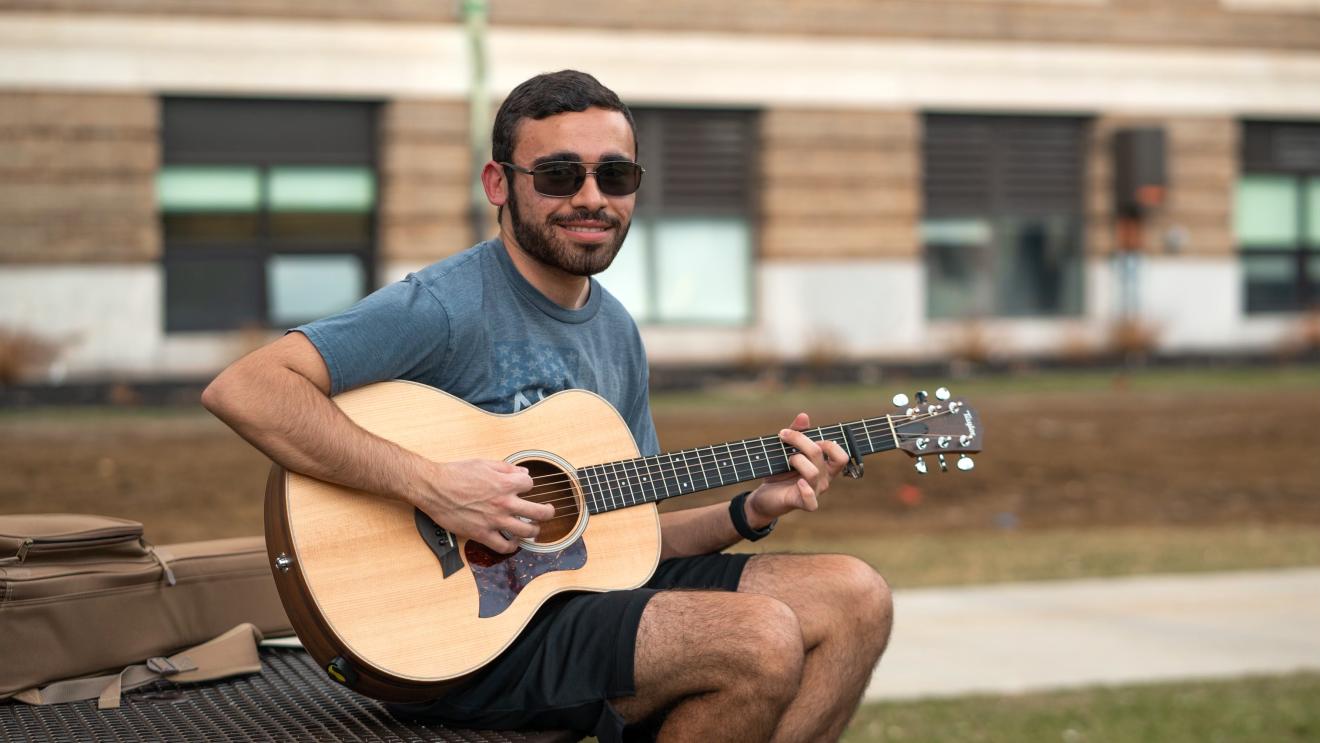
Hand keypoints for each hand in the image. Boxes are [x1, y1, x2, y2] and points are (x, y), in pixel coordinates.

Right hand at [413, 459, 551, 553]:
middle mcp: (504, 503)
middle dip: (547, 512)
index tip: (524, 486)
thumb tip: (522, 472)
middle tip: (549, 512)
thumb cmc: (455, 473)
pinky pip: (503, 546)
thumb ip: (506, 468)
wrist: (433, 487)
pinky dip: (511, 547)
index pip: (530, 484)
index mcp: (505, 483)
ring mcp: (494, 521)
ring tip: (534, 529)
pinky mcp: (482, 534)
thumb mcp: (484, 463)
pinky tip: (513, 543)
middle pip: (538, 512)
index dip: (527, 484)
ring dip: (534, 531)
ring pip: (526, 531)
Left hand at [744, 413, 847, 527]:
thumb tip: (804, 416)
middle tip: (783, 436)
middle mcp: (824, 479)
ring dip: (796, 460)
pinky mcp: (801, 502)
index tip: (808, 436)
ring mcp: (814, 491)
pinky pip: (811, 501)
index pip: (841, 456)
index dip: (828, 443)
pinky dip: (806, 491)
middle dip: (801, 441)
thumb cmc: (780, 472)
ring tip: (786, 460)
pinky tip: (799, 483)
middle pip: (821, 455)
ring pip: (813, 472)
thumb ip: (797, 433)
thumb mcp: (786, 450)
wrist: (765, 495)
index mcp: (825, 467)